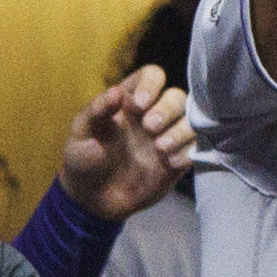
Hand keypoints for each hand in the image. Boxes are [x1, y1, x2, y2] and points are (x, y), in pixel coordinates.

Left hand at [59, 64, 192, 221]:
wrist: (92, 201)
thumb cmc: (83, 161)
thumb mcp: (80, 135)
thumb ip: (96, 111)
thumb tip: (115, 91)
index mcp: (130, 101)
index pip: (152, 76)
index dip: (151, 85)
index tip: (139, 105)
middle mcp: (154, 114)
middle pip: (177, 96)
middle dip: (167, 109)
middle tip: (149, 128)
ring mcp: (168, 136)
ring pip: (191, 120)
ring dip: (180, 131)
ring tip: (160, 149)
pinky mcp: (178, 159)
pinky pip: (196, 148)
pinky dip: (187, 152)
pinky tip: (169, 164)